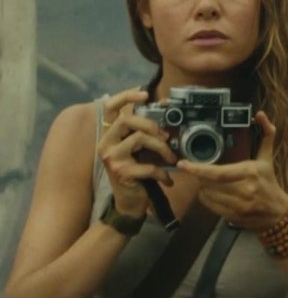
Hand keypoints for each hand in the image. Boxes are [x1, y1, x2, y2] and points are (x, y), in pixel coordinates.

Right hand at [97, 88, 177, 216]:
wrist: (128, 203)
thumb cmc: (137, 173)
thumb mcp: (139, 150)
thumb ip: (145, 132)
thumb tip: (164, 109)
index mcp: (110, 135)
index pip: (110, 108)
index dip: (125, 96)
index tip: (145, 94)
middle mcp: (106, 144)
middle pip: (126, 120)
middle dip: (151, 124)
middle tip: (166, 136)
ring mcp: (111, 158)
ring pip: (140, 139)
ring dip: (162, 148)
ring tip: (172, 158)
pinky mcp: (121, 172)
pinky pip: (148, 166)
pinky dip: (162, 173)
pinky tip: (168, 180)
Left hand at [176, 111, 287, 231]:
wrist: (279, 212)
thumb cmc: (269, 182)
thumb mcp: (267, 158)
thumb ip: (266, 134)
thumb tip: (261, 114)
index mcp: (250, 172)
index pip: (217, 173)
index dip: (197, 169)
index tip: (183, 164)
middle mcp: (244, 190)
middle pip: (209, 184)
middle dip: (199, 177)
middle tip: (196, 171)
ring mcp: (239, 205)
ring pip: (208, 196)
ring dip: (203, 188)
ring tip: (207, 182)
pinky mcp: (234, 217)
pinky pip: (211, 207)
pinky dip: (207, 199)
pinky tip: (211, 193)